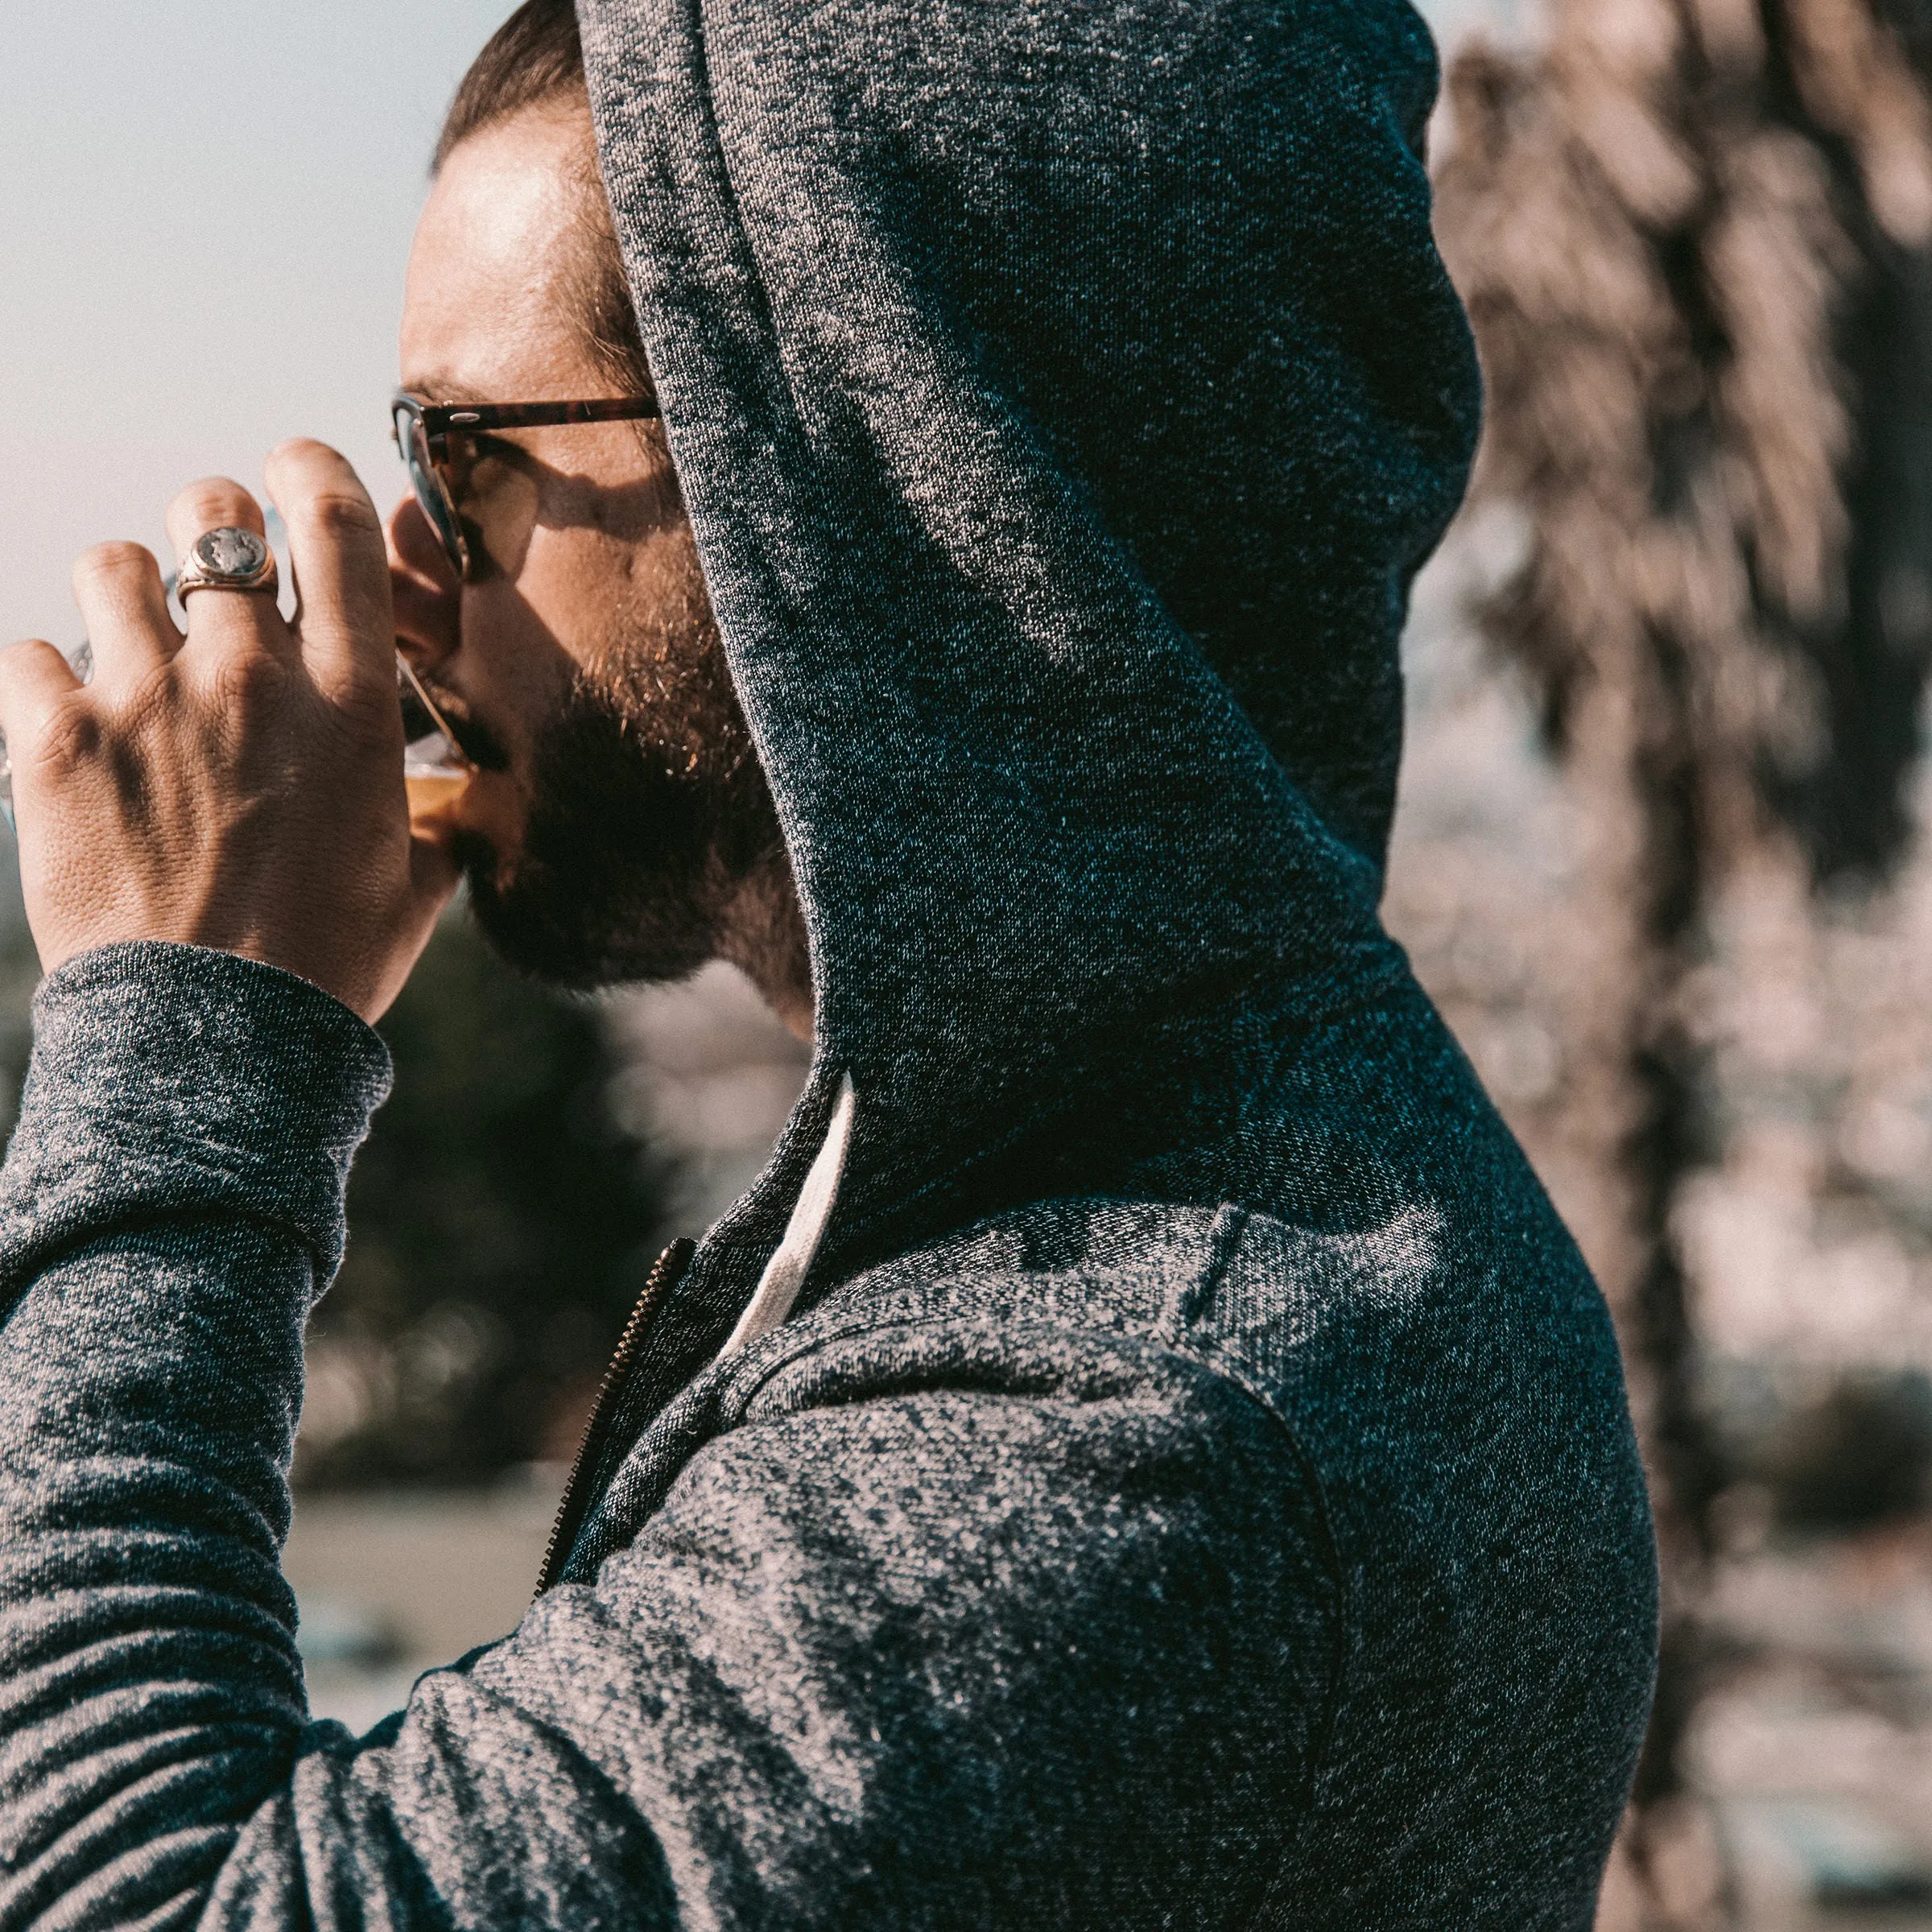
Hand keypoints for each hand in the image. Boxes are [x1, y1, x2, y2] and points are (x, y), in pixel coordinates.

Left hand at [0, 442, 456, 1022]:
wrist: (214, 1043)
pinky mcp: (51, 744)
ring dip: (122, 598)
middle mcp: (250, 677)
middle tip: (207, 577)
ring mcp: (146, 702)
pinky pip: (24, 654)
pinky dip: (41, 685)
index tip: (294, 470)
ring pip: (110, 567)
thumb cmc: (328, 967)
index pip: (331, 517)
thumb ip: (434, 824)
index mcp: (350, 702)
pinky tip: (65, 733)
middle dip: (211, 530)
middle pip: (211, 514)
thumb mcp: (414, 888)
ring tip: (129, 655)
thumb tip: (457, 814)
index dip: (308, 467)